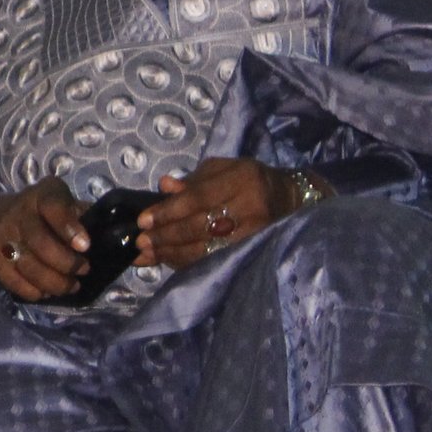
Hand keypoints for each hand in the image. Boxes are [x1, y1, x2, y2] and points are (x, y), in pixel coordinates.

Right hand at [0, 177, 90, 301]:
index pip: (54, 207)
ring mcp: (2, 235)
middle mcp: (19, 212)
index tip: (85, 246)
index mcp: (43, 196)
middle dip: (67, 264)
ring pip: (29, 266)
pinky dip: (34, 291)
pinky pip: (14, 281)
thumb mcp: (64, 205)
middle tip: (83, 271)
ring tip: (70, 286)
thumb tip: (120, 244)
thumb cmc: (43, 214)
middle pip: (41, 243)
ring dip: (55, 283)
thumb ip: (87, 220)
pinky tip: (46, 290)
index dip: (68, 227)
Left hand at [135, 158, 290, 269]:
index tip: (143, 220)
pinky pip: (215, 261)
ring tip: (147, 255)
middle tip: (141, 241)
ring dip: (173, 254)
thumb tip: (164, 186)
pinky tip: (168, 262)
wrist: (290, 200)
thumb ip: (193, 180)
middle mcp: (250, 208)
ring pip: (207, 249)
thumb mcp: (223, 169)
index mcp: (241, 180)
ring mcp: (255, 234)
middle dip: (166, 236)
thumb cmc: (249, 180)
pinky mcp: (254, 253)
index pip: (199, 198)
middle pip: (201, 226)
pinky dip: (189, 262)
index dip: (169, 211)